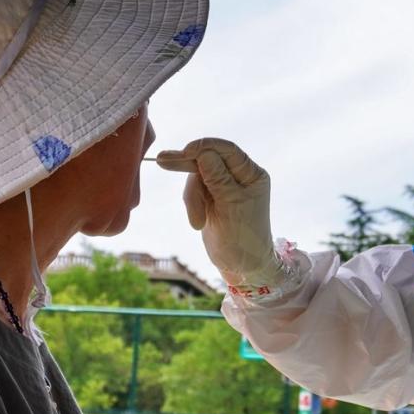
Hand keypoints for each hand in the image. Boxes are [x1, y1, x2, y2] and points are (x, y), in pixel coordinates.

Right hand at [157, 139, 283, 289]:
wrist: (240, 265)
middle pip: (207, 160)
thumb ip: (217, 177)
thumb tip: (203, 151)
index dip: (204, 147)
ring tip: (197, 221)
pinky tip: (197, 222)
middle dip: (188, 165)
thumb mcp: (231, 204)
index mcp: (252, 174)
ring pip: (197, 176)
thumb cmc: (243, 236)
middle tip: (162, 160)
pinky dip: (192, 203)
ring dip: (192, 197)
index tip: (185, 152)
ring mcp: (223, 186)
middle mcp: (239, 176)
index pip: (227, 150)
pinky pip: (193, 191)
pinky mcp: (210, 198)